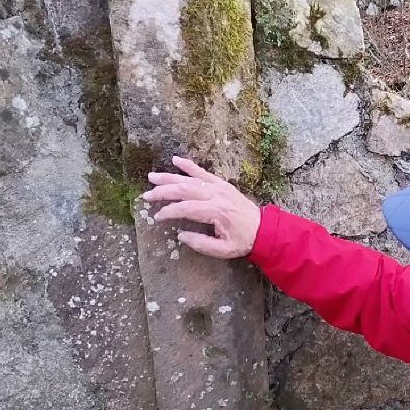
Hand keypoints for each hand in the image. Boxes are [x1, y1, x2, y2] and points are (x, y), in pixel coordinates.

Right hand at [143, 156, 261, 258]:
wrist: (263, 229)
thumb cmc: (243, 241)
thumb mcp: (223, 250)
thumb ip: (201, 244)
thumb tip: (181, 236)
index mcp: (216, 211)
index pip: (186, 208)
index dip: (169, 212)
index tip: (157, 217)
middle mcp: (216, 195)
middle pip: (184, 189)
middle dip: (163, 192)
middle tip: (146, 196)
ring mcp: (219, 187)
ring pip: (190, 179)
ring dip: (169, 177)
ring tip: (152, 177)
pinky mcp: (222, 184)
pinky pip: (203, 172)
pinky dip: (189, 165)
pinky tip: (175, 160)